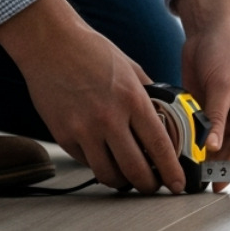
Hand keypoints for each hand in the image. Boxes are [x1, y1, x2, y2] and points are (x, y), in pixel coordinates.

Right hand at [0, 0, 187, 193]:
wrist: (50, 43)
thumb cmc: (92, 51)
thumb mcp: (131, 69)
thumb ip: (148, 94)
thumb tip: (164, 115)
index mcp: (132, 100)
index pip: (159, 145)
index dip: (171, 170)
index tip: (178, 183)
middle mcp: (109, 119)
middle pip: (135, 168)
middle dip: (149, 185)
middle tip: (154, 187)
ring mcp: (83, 129)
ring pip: (108, 173)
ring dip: (123, 182)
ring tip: (130, 179)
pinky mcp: (63, 135)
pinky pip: (86, 162)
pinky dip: (99, 165)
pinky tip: (106, 160)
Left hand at [174, 0, 229, 189]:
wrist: (210, 28)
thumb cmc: (228, 50)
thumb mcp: (223, 85)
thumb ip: (216, 117)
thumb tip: (210, 147)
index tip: (214, 186)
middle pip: (225, 155)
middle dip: (208, 165)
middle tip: (189, 180)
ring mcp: (220, 119)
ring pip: (206, 148)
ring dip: (193, 154)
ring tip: (178, 166)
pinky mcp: (202, 113)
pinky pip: (193, 134)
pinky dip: (183, 140)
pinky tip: (172, 148)